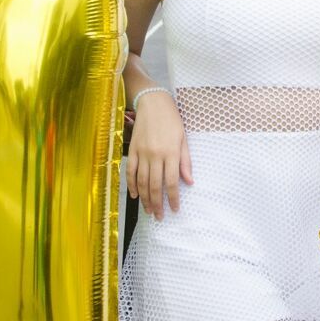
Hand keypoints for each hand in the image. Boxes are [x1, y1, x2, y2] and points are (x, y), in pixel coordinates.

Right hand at [127, 92, 192, 220]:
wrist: (153, 104)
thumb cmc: (172, 121)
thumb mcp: (183, 139)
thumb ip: (185, 162)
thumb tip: (189, 182)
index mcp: (171, 153)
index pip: (172, 182)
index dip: (173, 198)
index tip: (174, 210)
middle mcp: (155, 155)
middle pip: (155, 185)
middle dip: (158, 204)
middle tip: (160, 216)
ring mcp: (142, 153)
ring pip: (142, 182)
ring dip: (145, 198)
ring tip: (149, 211)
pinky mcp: (132, 150)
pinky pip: (131, 172)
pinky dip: (132, 185)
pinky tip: (135, 195)